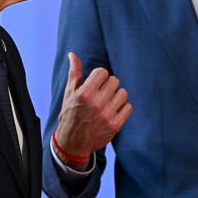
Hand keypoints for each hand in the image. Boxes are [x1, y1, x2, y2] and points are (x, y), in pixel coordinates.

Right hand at [54, 53, 131, 169]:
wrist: (72, 143)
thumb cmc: (70, 114)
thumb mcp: (69, 93)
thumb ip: (74, 73)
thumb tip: (73, 54)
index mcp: (84, 93)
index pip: (103, 72)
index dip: (99, 77)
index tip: (95, 85)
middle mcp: (96, 103)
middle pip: (115, 81)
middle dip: (108, 86)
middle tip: (101, 94)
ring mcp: (107, 115)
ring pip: (123, 93)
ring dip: (117, 96)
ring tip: (108, 102)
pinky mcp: (115, 125)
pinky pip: (129, 107)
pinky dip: (123, 108)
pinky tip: (113, 111)